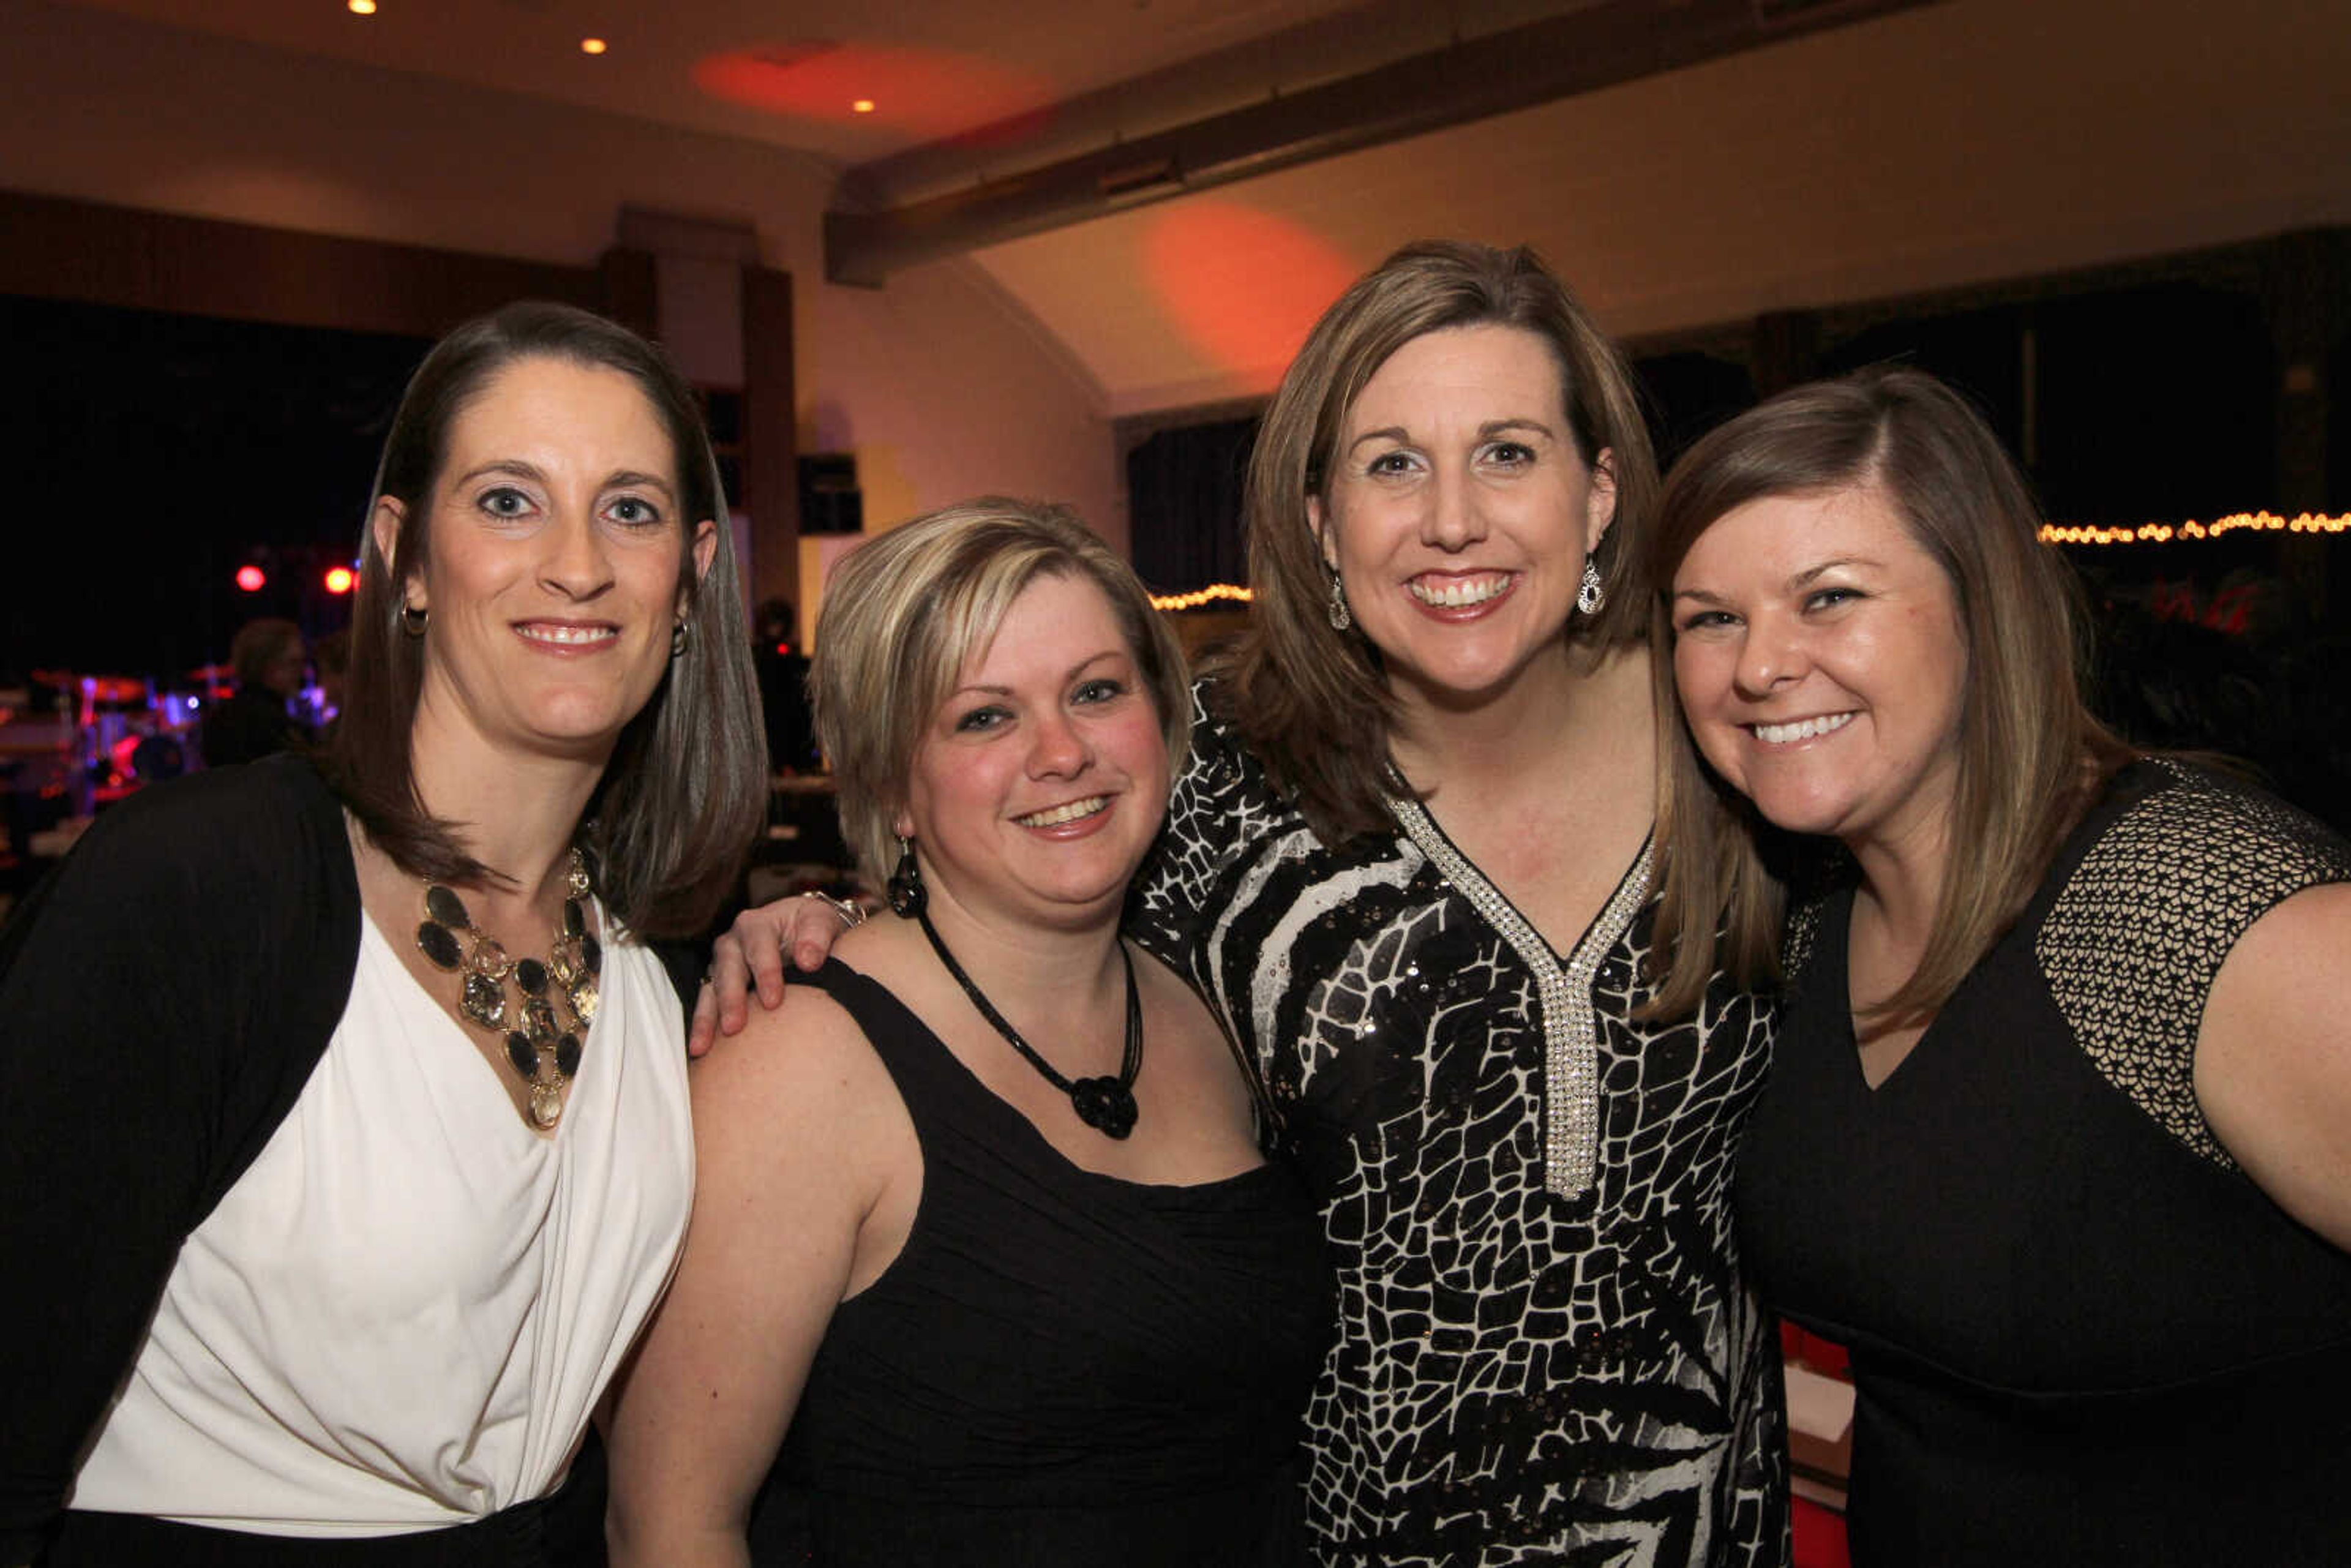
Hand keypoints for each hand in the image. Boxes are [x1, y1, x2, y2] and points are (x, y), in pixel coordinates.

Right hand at [688, 892, 862, 1055]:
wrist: (802, 933)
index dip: (765, 973)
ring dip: (706, 1019)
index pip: (758, 946)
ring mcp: (721, 966)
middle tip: (734, 1028)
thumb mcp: (820, 921)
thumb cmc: (812, 928)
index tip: (774, 1002)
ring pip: (710, 990)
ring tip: (702, 1047)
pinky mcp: (717, 987)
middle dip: (730, 999)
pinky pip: (706, 1007)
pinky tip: (700, 1050)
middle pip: (727, 969)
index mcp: (757, 924)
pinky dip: (702, 1028)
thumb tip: (808, 962)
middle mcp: (732, 943)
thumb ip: (817, 937)